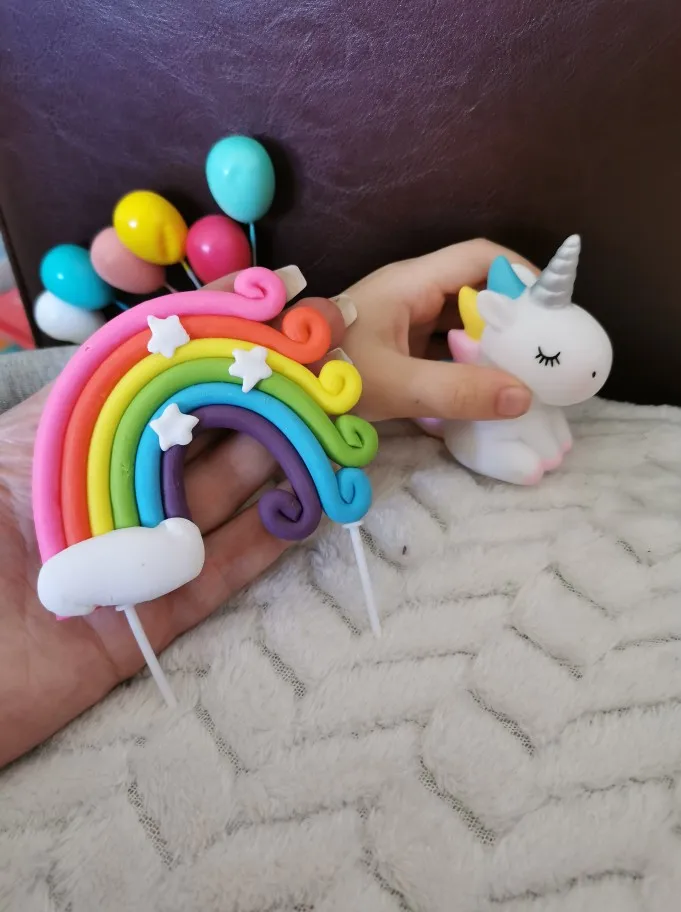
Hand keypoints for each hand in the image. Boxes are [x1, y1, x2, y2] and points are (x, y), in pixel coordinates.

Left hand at [0, 284, 344, 767]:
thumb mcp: (24, 441)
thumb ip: (87, 388)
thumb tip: (153, 322)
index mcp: (79, 442)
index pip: (158, 380)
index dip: (210, 344)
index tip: (268, 310)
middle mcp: (114, 491)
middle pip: (198, 440)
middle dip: (256, 398)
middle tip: (316, 369)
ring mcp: (139, 555)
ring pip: (219, 502)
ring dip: (274, 464)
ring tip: (324, 427)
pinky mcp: (155, 618)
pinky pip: (220, 575)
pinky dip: (264, 543)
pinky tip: (303, 507)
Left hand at [339, 239, 537, 421]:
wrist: (277, 388)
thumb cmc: (327, 375)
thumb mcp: (395, 385)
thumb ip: (457, 391)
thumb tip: (523, 397)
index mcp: (411, 284)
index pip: (478, 257)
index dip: (518, 274)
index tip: (549, 308)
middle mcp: (410, 293)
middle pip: (475, 289)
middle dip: (511, 314)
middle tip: (543, 347)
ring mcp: (402, 319)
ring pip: (460, 319)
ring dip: (490, 340)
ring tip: (524, 369)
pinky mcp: (397, 345)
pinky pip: (443, 343)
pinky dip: (467, 359)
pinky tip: (485, 385)